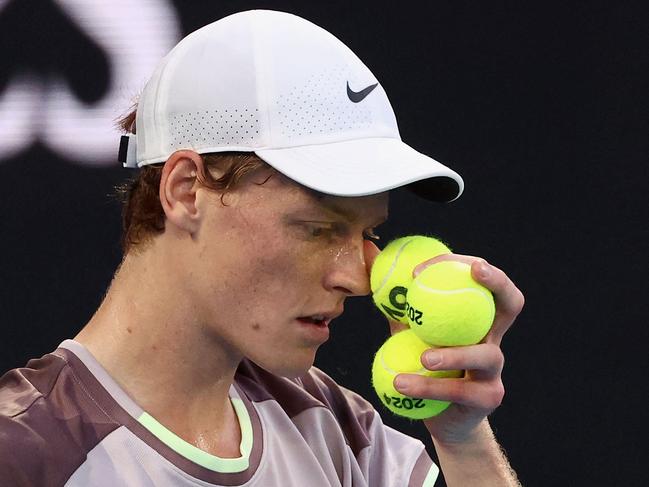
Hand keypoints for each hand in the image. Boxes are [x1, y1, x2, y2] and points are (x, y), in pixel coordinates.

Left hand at [364, 241, 523, 444]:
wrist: (442, 418)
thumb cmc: (426, 369)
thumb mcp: (409, 333)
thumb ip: (398, 305)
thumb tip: (372, 262)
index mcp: (476, 319)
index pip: (481, 280)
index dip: (462, 266)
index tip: (421, 269)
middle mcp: (492, 338)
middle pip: (511, 303)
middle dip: (497, 282)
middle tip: (474, 271)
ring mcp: (494, 369)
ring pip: (484, 354)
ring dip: (454, 354)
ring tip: (424, 359)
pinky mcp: (487, 397)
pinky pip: (458, 390)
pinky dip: (428, 388)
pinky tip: (401, 384)